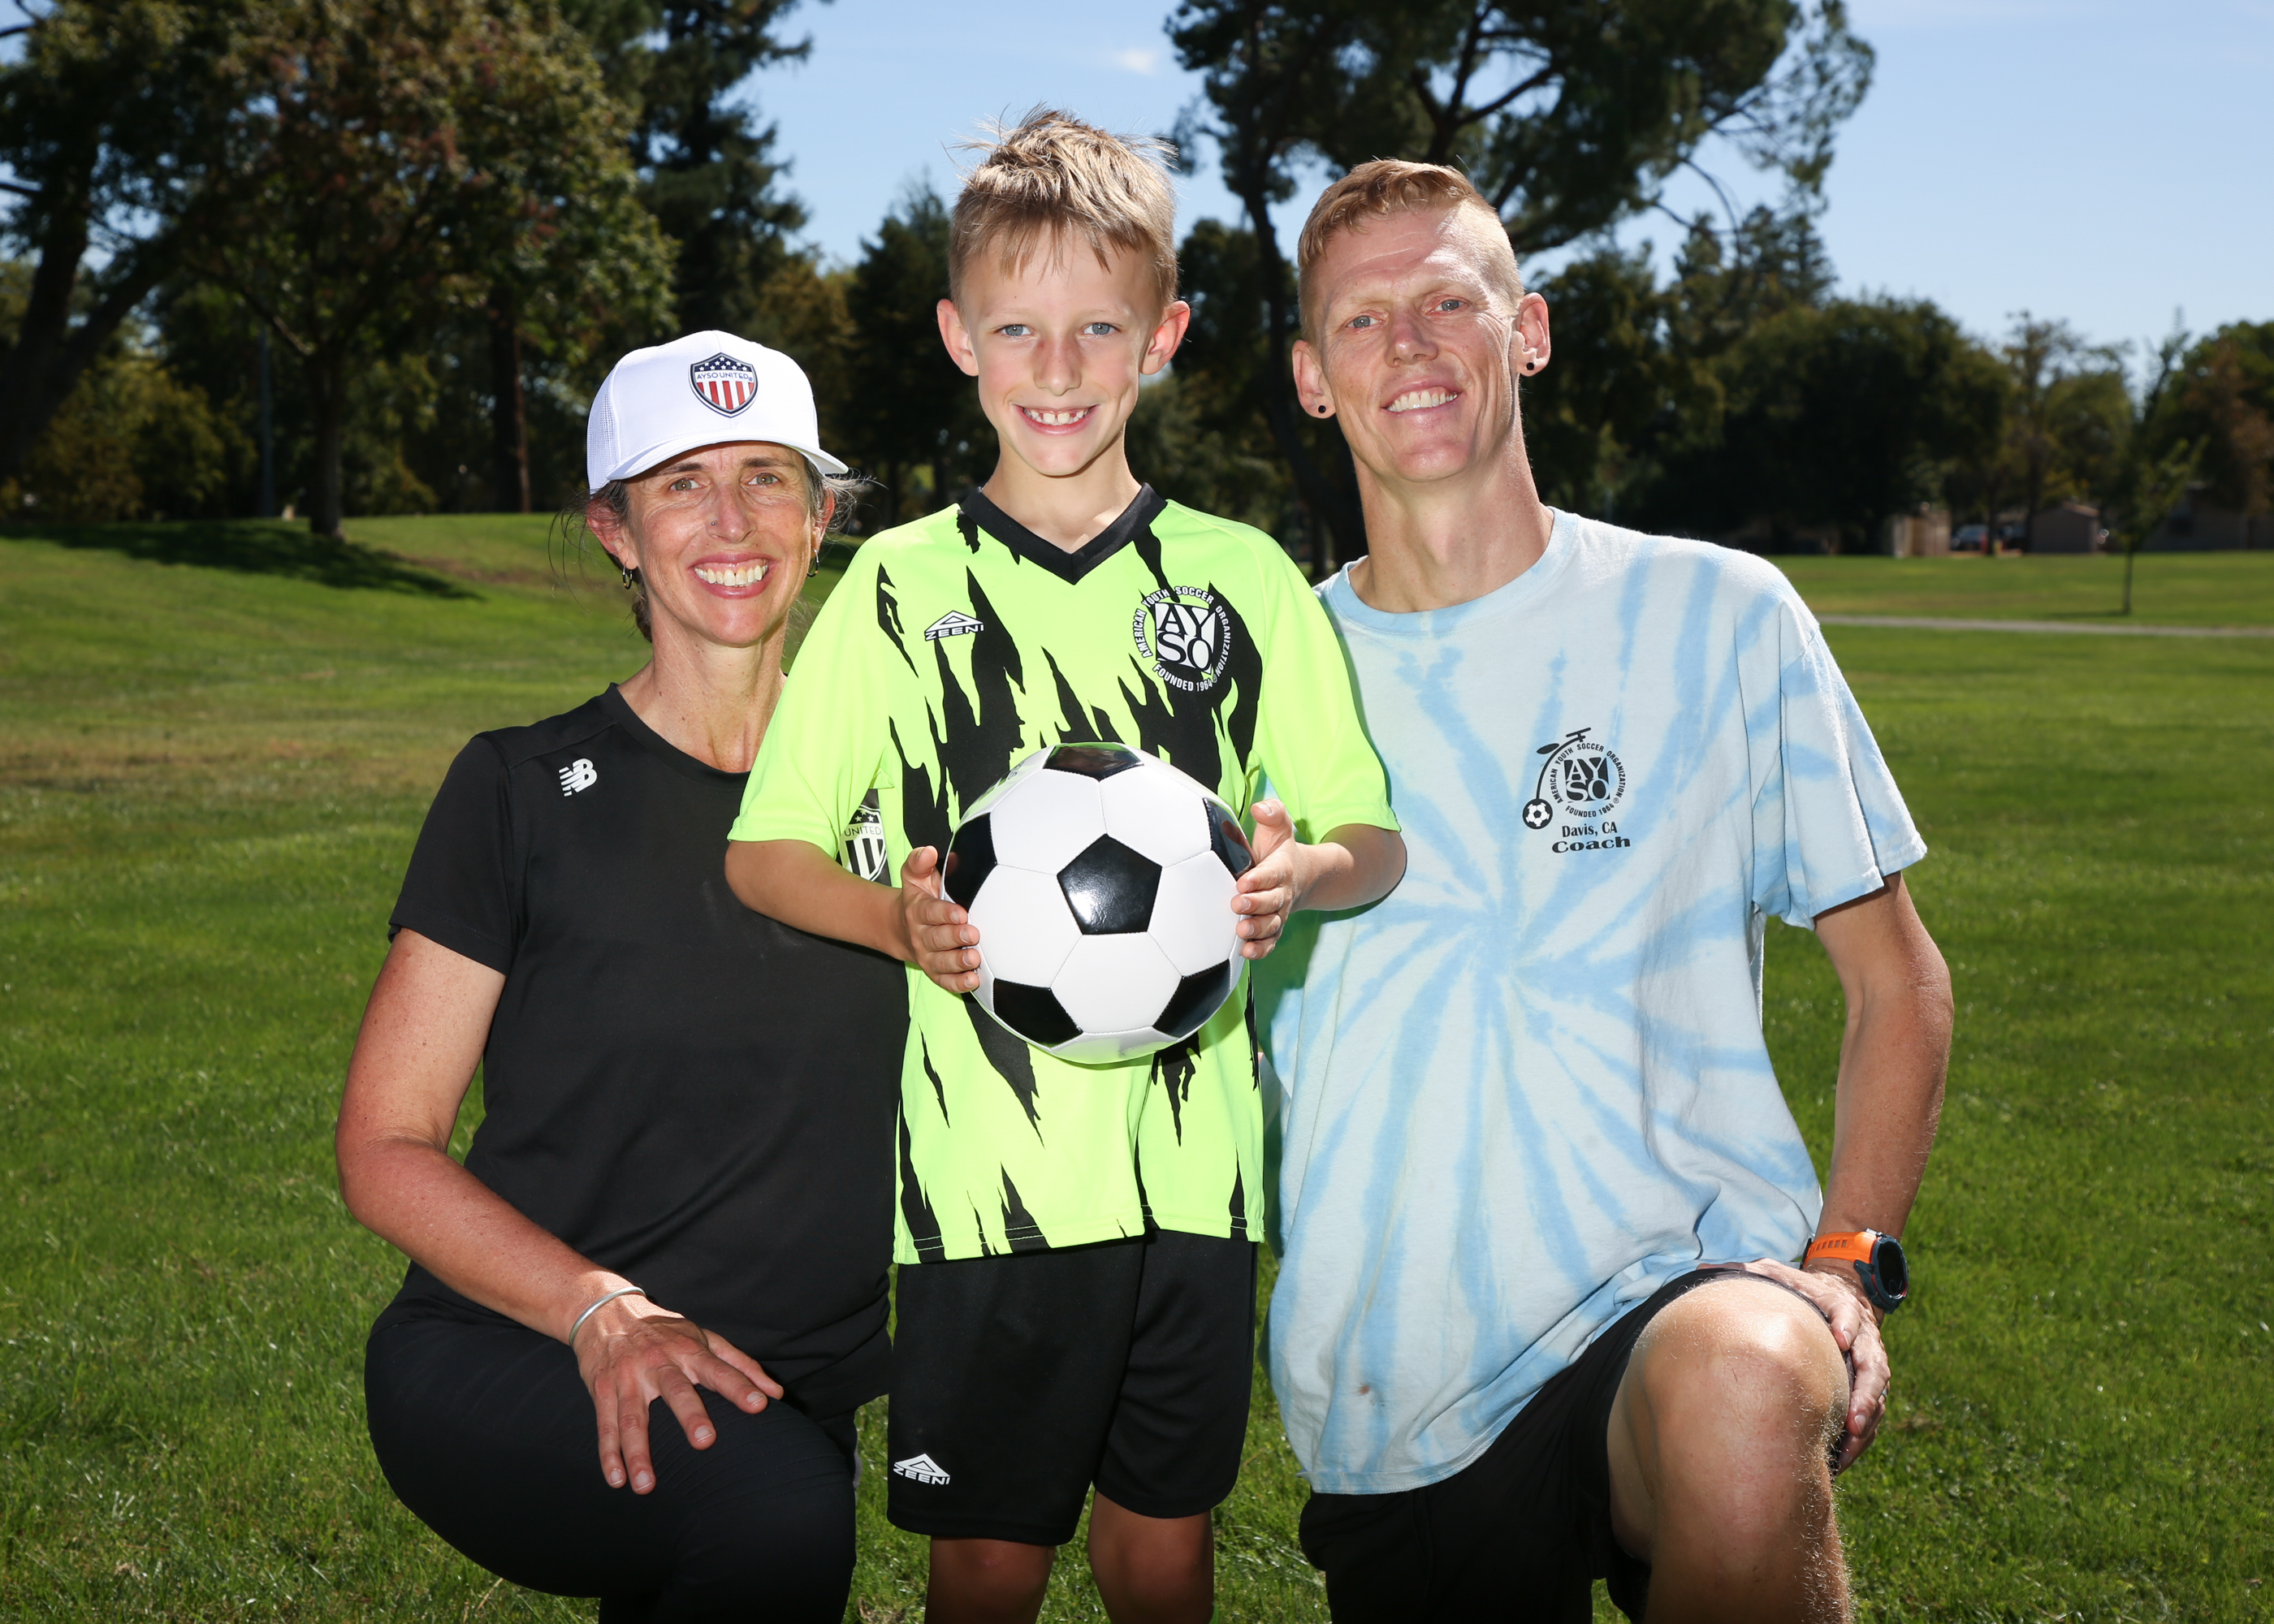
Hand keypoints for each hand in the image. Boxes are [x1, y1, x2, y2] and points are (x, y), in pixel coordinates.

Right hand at [574, 1292, 782, 1493]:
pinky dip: (609, 1454)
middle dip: (690, 1415)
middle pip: (676, 1391)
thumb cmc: (665, 1331)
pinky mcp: (602, 1389)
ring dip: (639, 1453)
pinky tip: (617, 1479)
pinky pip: (606, 1425)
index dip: (739, 1386)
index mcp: (688, 1350)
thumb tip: (775, 1393)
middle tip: (705, 1442)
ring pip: (633, 1418)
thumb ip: (739, 1364)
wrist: (606, 1311)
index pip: (719, 1369)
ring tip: (646, 1486)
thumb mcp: (704, 1337)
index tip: (760, 1405)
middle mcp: (659, 1363)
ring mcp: (628, 1377)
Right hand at [900, 845, 979, 993]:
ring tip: (973, 959)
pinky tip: (973, 981)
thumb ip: (919, 863)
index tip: (961, 913)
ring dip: (957, 962)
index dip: (945, 913)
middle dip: (955, 938)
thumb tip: (928, 851)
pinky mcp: (935, 972)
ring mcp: (927, 956)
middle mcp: (921, 936)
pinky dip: (958, 984)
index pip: (930, 912)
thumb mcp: (915, 878)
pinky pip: (945, 981)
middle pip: (937, 939)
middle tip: (972, 935)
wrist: (901, 928)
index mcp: (918, 910)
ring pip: (941, 962)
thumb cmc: (919, 899)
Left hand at [1233, 800, 1308, 959]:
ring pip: (1271, 925)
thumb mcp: (1279, 829)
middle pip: (1271, 902)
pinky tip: (1247, 953)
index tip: (1243, 882)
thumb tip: (1260, 808)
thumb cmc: (1280, 852)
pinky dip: (1260, 950)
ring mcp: (1279, 914)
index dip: (1258, 879)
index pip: (1271, 874)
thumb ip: (1273, 814)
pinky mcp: (1274, 929)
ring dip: (1256, 929)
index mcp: (1281, 869)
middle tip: (1237, 904)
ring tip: (1241, 930)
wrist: (1301, 877)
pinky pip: (1270, 942)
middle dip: (1255, 904)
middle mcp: (1282, 894)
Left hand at [1742, 1256, 1889, 1472]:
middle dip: (1865, 1393)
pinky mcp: (1865, 1388)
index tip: (1839, 1339)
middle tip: (1853, 1419)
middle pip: (1873, 1365)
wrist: (1830, 1300)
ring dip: (1865, 1421)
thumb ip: (1751, 1275)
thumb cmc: (1794, 1293)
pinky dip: (1859, 1438)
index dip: (1847, 1324)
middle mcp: (1860, 1338)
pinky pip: (1870, 1416)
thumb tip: (1702, 1269)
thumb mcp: (1776, 1276)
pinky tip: (1840, 1459)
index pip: (1848, 1312)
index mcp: (1839, 1307)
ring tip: (1848, 1444)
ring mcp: (1867, 1364)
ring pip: (1876, 1396)